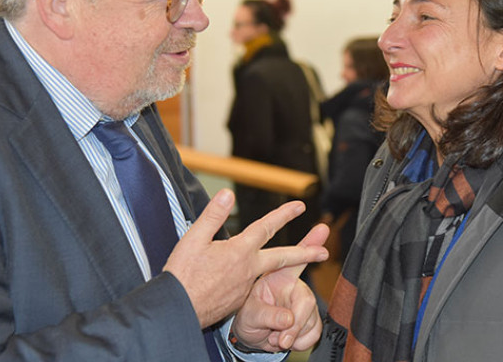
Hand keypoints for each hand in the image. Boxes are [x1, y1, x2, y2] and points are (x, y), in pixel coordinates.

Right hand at [165, 189, 328, 327]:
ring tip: (291, 262)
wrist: (178, 309)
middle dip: (305, 253)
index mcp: (240, 251)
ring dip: (281, 267)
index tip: (301, 206)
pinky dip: (255, 279)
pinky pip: (250, 286)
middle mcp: (248, 270)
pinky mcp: (238, 301)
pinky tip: (245, 277)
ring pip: (266, 272)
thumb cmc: (182, 275)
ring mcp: (245, 288)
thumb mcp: (193, 239)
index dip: (284, 214)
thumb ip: (213, 215)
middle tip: (324, 252)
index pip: (266, 227)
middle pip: (282, 257)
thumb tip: (227, 194)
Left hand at [232, 223, 329, 351]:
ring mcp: (303, 305)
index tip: (322, 228)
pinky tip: (284, 341)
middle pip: (306, 300)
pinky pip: (313, 333)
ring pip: (310, 320)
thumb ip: (268, 315)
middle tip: (283, 340)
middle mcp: (295, 288)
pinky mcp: (310, 322)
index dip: (309, 243)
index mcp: (279, 277)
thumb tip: (288, 320)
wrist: (250, 336)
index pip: (294, 258)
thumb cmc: (247, 316)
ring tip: (274, 338)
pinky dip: (299, 342)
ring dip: (292, 335)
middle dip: (300, 320)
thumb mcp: (250, 314)